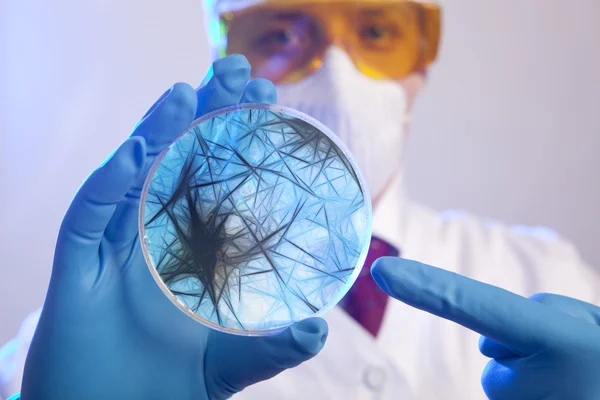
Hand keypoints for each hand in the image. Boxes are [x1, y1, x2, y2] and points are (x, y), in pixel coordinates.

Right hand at [21, 55, 327, 399]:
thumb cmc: (166, 388)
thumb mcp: (230, 363)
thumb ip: (273, 348)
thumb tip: (318, 329)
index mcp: (187, 250)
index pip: (212, 179)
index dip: (236, 137)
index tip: (268, 100)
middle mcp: (150, 239)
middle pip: (174, 163)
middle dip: (203, 115)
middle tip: (236, 72)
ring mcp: (112, 249)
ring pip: (131, 177)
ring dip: (156, 132)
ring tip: (186, 92)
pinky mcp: (75, 270)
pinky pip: (86, 218)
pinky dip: (107, 186)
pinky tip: (135, 154)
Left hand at [371, 257, 599, 399]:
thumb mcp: (591, 326)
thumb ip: (540, 321)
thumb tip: (491, 344)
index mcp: (556, 341)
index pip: (473, 306)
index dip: (426, 288)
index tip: (382, 271)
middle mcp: (536, 379)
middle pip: (495, 349)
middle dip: (522, 348)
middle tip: (579, 358)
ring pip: (505, 380)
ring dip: (534, 376)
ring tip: (579, 380)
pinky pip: (517, 399)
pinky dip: (537, 395)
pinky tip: (567, 392)